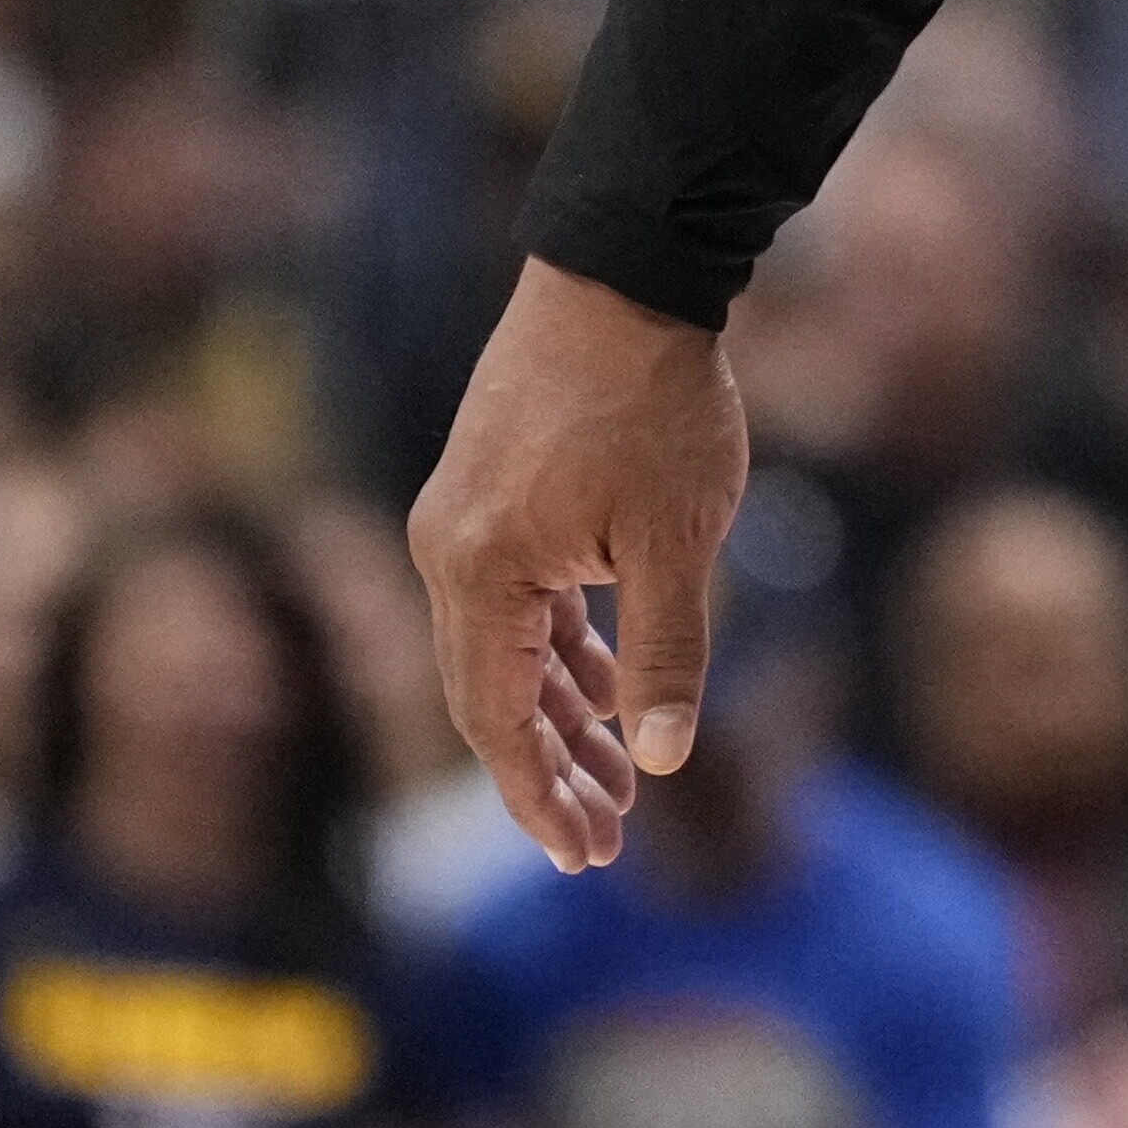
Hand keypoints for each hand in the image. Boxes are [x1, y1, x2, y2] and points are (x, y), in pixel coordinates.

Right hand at [409, 254, 751, 872]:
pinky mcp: (491, 492)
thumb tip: (659, 761)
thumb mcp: (679, 537)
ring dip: (558, 715)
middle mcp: (449, 552)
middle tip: (605, 843)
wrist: (626, 269)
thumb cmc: (657, 401)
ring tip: (619, 781)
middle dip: (548, 773)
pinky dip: (560, 650)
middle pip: (491, 696)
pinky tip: (605, 688)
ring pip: (506, 649)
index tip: (581, 858)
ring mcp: (464, 518)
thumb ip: (665, 652)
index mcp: (478, 574)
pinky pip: (517, 599)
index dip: (537, 797)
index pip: (495, 722)